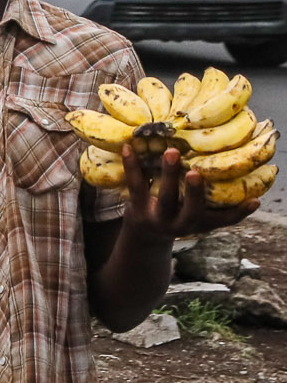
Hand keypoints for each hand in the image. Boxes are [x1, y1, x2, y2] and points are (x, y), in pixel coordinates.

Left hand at [120, 146, 260, 238]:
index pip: (223, 220)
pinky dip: (132, 166)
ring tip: (172, 152)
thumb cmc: (182, 217)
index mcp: (199, 224)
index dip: (239, 213)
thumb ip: (223, 209)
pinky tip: (129, 147)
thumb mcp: (201, 219)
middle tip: (197, 173)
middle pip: (190, 209)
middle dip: (194, 192)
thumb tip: (253, 198)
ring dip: (168, 174)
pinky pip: (135, 186)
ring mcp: (157, 217)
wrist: (145, 235)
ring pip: (163, 197)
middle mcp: (179, 224)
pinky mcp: (136, 208)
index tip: (253, 200)